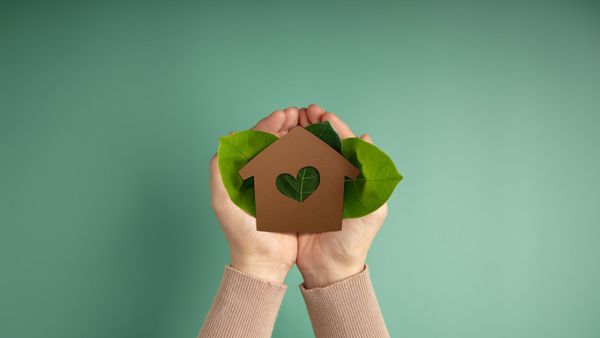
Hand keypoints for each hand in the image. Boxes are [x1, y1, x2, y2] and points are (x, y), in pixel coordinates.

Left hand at [209, 107, 300, 282]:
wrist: (263, 263)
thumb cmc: (241, 234)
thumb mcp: (224, 202)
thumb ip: (219, 171)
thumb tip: (228, 138)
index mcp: (243, 173)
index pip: (256, 140)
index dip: (269, 124)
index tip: (285, 114)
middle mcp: (260, 176)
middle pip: (275, 142)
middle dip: (288, 125)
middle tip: (303, 114)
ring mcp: (278, 185)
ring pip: (290, 153)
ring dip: (301, 137)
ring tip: (313, 125)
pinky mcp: (294, 196)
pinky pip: (303, 171)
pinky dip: (311, 156)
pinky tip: (321, 149)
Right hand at [296, 104, 387, 287]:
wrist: (330, 268)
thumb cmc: (354, 240)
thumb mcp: (371, 209)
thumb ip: (371, 176)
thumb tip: (367, 138)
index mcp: (350, 177)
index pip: (342, 143)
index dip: (332, 125)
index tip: (320, 112)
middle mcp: (330, 179)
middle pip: (320, 144)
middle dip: (311, 125)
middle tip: (301, 112)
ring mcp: (311, 187)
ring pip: (302, 153)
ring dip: (295, 135)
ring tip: (287, 121)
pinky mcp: (293, 198)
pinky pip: (286, 171)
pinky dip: (281, 155)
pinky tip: (275, 144)